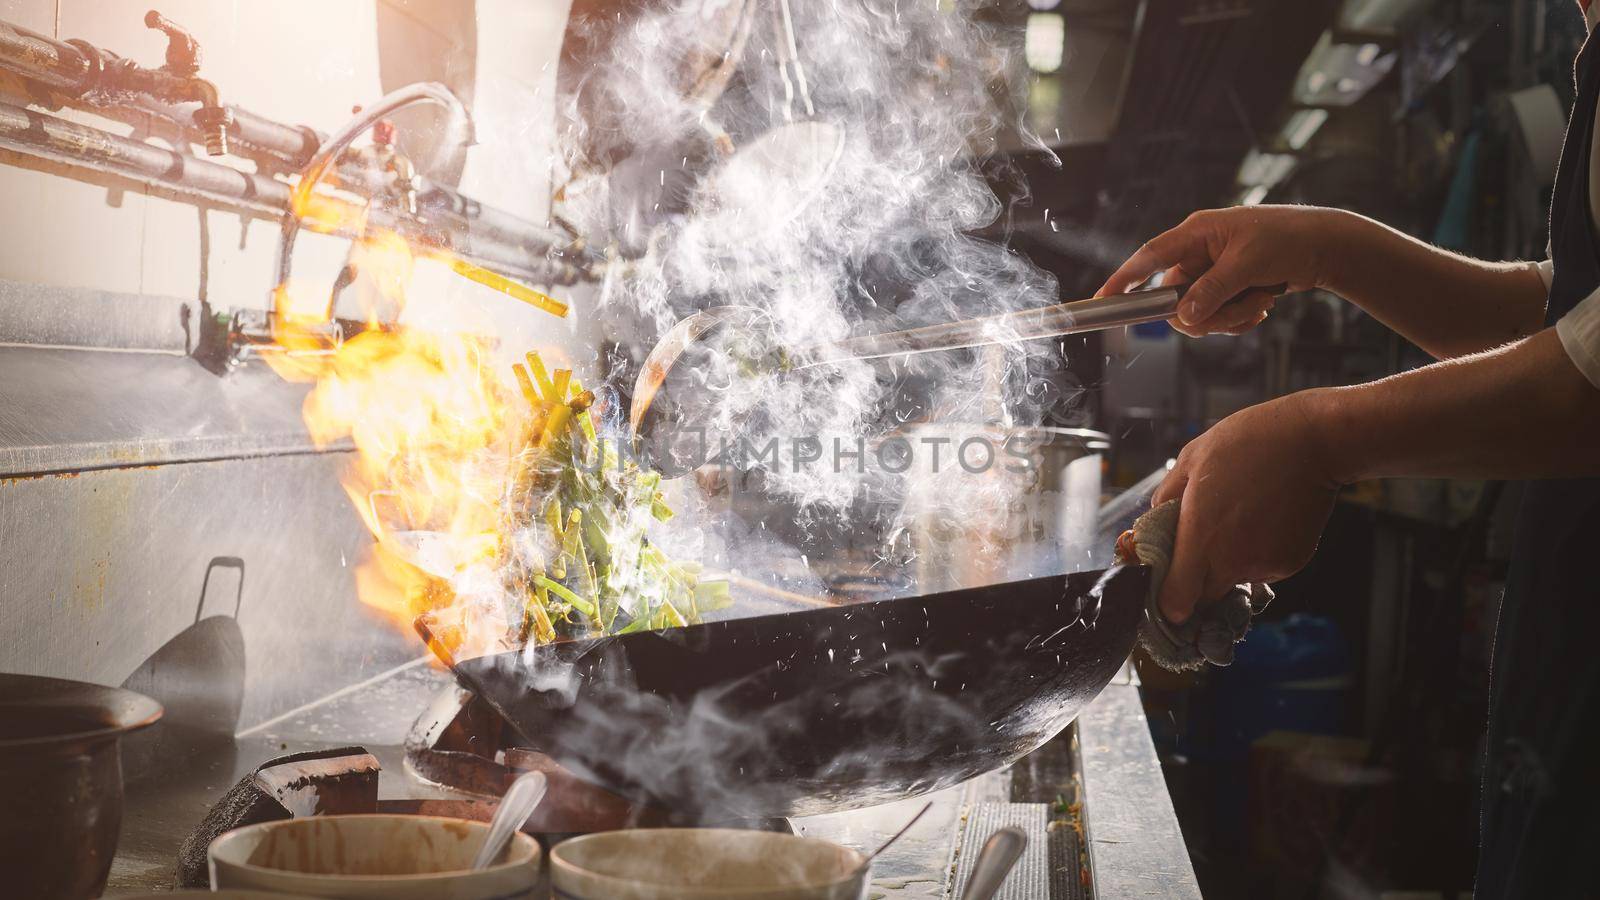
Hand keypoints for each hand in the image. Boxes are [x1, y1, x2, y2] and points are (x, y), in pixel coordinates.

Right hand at [1098, 205, 1348, 336]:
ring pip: (1198, 312)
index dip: (1124, 278)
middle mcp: (1200, 252)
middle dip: (1207, 312)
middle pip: (1175, 298)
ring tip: (1262, 299)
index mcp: (1198, 232)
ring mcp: (1213, 272)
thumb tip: (1183, 315)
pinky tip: (1263, 305)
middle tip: (1238, 309)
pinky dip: (1239, 318)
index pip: (1149, 256)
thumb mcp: (1249, 264)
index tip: (1103, 298)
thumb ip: (1213, 289)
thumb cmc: (1290, 239)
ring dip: (1230, 315)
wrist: (1328, 246)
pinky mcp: (1227, 288)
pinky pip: (1217, 316)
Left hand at [1150, 391, 1340, 622]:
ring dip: (1228, 566)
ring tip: (1238, 522)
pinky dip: (1257, 556)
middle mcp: (1231, 559)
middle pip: (1204, 598)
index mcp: (1200, 535)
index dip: (1168, 603)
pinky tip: (1262, 522)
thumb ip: (1166, 498)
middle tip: (1199, 552)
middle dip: (1197, 585)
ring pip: (1234, 582)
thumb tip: (1155, 522)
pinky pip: (1263, 571)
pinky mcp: (1290, 563)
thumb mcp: (1190, 460)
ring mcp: (1263, 564)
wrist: (1310, 441)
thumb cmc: (1247, 443)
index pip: (1176, 598)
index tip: (1166, 595)